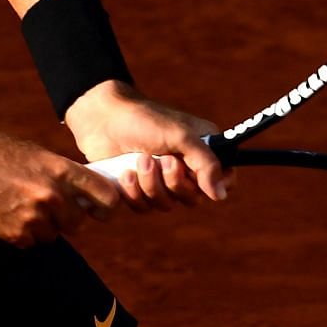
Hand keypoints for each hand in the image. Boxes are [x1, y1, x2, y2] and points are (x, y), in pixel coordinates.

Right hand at [0, 128, 122, 247]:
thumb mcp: (34, 153)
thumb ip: (59, 172)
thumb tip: (81, 191)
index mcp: (60, 170)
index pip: (105, 196)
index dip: (105, 206)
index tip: (99, 209)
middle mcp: (52, 195)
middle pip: (78, 223)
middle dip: (67, 219)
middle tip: (48, 208)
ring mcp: (34, 217)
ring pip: (53, 235)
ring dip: (42, 227)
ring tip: (20, 207)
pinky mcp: (16, 234)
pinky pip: (31, 242)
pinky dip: (22, 233)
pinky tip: (7, 214)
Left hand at [64, 80, 231, 210]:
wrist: (102, 119)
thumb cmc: (144, 120)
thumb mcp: (180, 136)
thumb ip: (205, 163)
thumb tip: (221, 196)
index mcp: (202, 149)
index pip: (224, 179)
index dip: (215, 186)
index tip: (200, 180)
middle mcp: (185, 167)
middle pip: (193, 198)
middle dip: (174, 182)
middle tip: (162, 160)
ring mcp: (160, 179)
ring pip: (167, 204)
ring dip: (152, 185)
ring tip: (139, 160)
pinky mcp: (138, 188)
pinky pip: (144, 207)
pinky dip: (134, 193)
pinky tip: (124, 174)